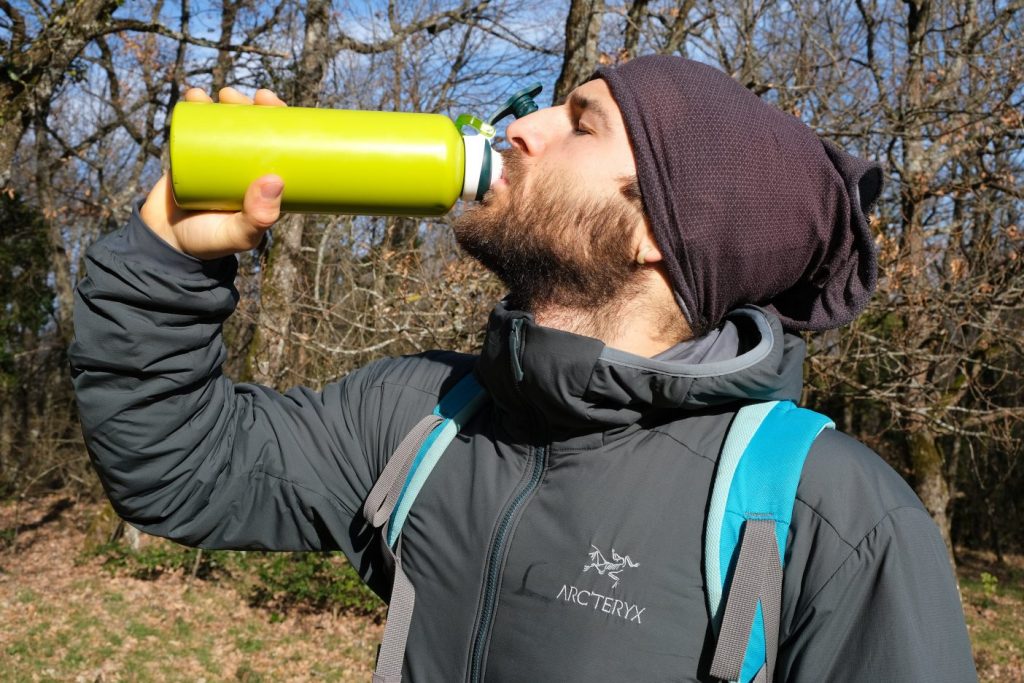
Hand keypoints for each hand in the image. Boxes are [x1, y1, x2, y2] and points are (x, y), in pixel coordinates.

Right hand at [140, 87, 288, 259]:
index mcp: (263, 183)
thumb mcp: (239, 234)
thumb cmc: (209, 242)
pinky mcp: (190, 156)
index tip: (277, 105)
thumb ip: (258, 217)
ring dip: (228, 102)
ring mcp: (216, 160)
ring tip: (225, 95)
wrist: (166, 244)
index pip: (280, 147)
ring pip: (225, 123)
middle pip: (254, 129)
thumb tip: (275, 180)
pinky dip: (196, 109)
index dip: (283, 123)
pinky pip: (195, 128)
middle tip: (256, 98)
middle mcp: (243, 168)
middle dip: (255, 107)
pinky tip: (196, 95)